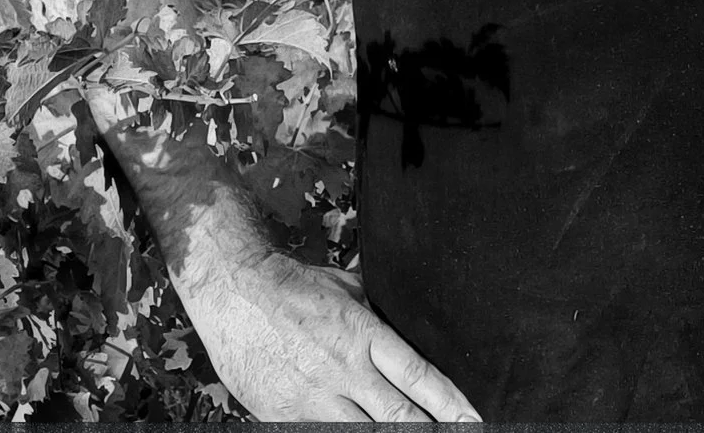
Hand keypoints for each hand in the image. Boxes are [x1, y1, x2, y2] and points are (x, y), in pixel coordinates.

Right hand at [179, 252, 481, 420]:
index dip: (451, 404)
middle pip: (399, 416)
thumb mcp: (345, 286)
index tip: (474, 422)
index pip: (418, 375)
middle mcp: (341, 367)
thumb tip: (413, 313)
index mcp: (361, 332)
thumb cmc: (291, 284)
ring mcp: (311, 396)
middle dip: (430, 432)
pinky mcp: (282, 414)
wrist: (230, 287)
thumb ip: (379, 308)